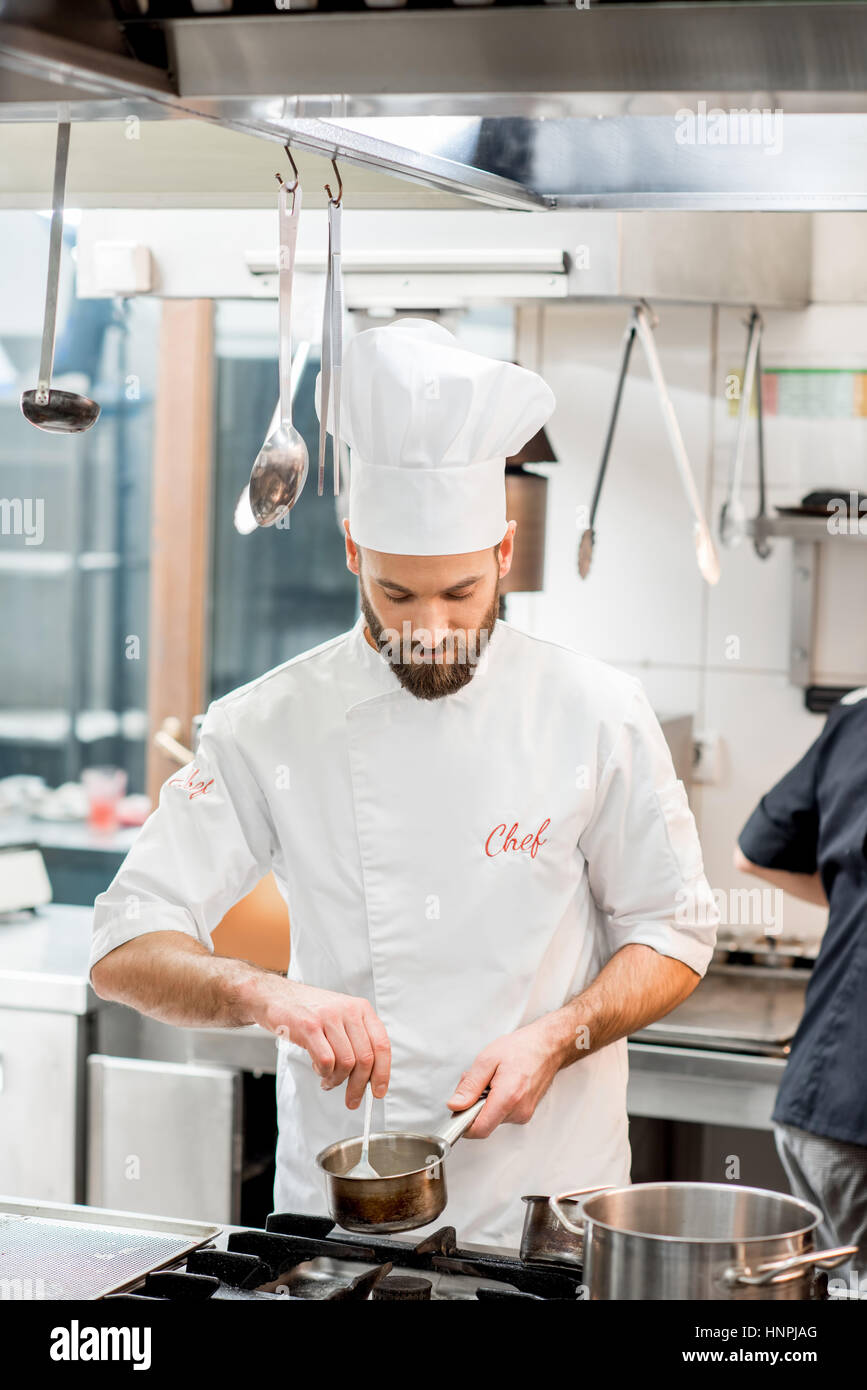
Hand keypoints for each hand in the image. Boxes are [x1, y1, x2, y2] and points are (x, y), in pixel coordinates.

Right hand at [248, 977, 390, 1109]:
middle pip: (365, 1058)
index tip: (378, 1091)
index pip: (381, 1045)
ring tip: (328, 1080)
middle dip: (359, 1086)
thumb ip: (356, 1039)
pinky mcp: (309, 1026)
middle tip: (352, 1099)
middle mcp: (349, 1011)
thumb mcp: (341, 1016)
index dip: (382, 1072)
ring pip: (346, 1063)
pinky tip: (319, 1070)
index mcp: (361, 1009)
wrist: (276, 996)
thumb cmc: (309, 1011)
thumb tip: (370, 1075)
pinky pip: (326, 1061)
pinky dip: (324, 1073)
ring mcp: (329, 1017)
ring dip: (337, 1080)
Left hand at [446, 1017, 562, 1138]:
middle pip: (484, 1122)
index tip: (458, 1110)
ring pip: (492, 1118)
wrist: (548, 1046)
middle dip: (474, 1105)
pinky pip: (502, 1114)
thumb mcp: (487, 1060)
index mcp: (508, 1097)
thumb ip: (470, 1086)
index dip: (463, 1123)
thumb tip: (455, 1106)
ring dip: (486, 1102)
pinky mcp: (526, 1113)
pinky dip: (496, 1102)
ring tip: (494, 1079)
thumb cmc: (522, 1048)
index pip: (480, 1129)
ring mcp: (524, 1114)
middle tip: (480, 1081)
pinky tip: (502, 1084)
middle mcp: (518, 1111)